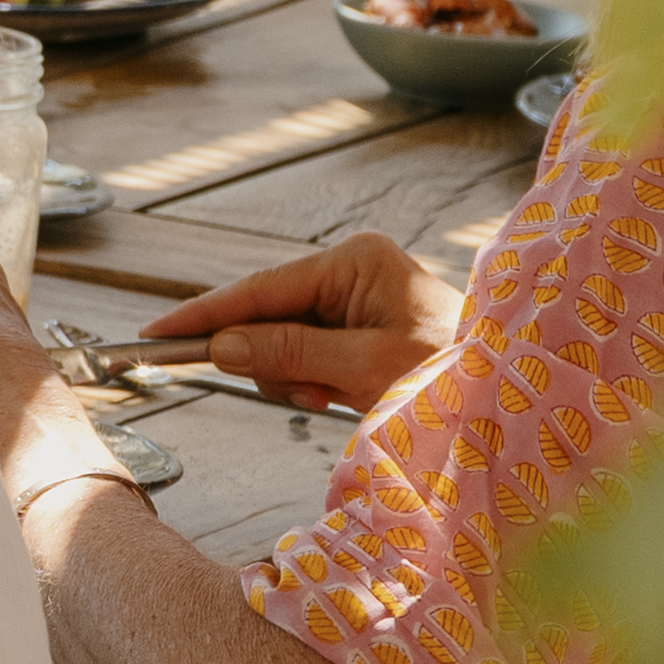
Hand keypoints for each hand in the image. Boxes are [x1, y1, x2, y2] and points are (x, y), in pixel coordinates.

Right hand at [134, 228, 468, 410]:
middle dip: (271, 358)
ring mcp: (356, 300)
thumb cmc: (452, 374)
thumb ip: (289, 352)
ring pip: (283, 341)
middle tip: (304, 393)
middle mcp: (353, 271)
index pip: (261, 288)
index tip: (157, 333)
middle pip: (268, 314)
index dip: (206, 315)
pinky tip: (336, 397)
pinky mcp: (360, 330)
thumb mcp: (365, 365)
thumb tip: (223, 347)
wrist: (507, 403)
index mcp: (356, 260)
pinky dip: (311, 382)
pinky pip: (307, 355)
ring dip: (294, 377)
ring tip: (332, 399)